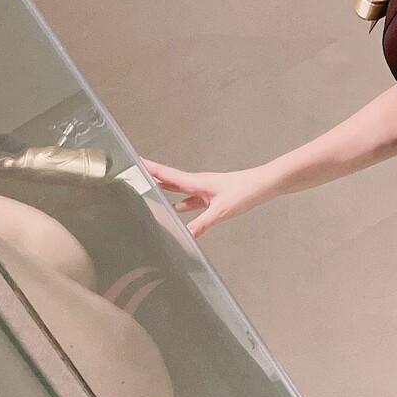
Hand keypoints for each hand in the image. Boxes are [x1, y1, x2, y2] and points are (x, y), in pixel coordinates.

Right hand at [143, 159, 268, 238]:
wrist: (264, 186)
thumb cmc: (245, 191)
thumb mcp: (222, 210)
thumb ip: (203, 223)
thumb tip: (185, 235)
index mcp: (196, 182)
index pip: (166, 174)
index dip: (149, 168)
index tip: (132, 161)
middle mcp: (197, 184)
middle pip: (168, 181)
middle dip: (150, 179)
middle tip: (132, 177)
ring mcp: (203, 191)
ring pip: (177, 192)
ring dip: (163, 193)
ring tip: (146, 197)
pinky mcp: (210, 198)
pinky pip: (189, 202)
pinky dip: (179, 206)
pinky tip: (174, 214)